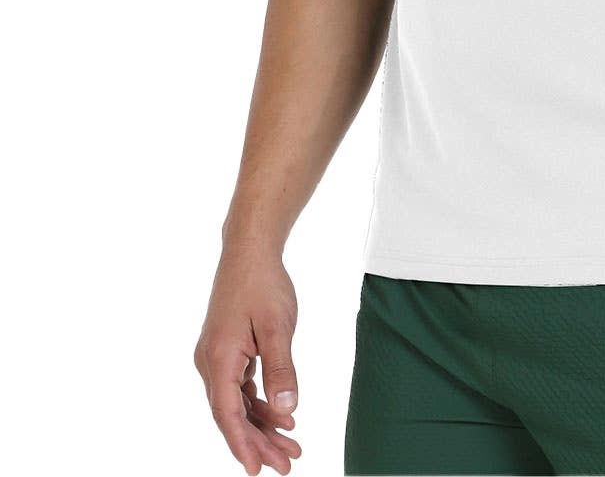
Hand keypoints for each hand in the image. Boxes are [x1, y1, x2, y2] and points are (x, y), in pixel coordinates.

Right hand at [195, 250, 302, 474]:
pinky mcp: (227, 352)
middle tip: (288, 464)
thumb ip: (281, 368)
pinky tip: (281, 417)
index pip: (227, 413)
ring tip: (292, 446)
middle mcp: (211, 363)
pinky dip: (259, 403)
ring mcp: (217, 358)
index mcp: (218, 358)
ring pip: (237, 403)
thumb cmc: (263, 284)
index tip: (258, 469)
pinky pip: (241, 387)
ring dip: (262, 425)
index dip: (243, 444)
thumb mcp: (278, 326)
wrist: (249, 252)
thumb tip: (286, 409)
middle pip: (232, 414)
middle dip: (259, 442)